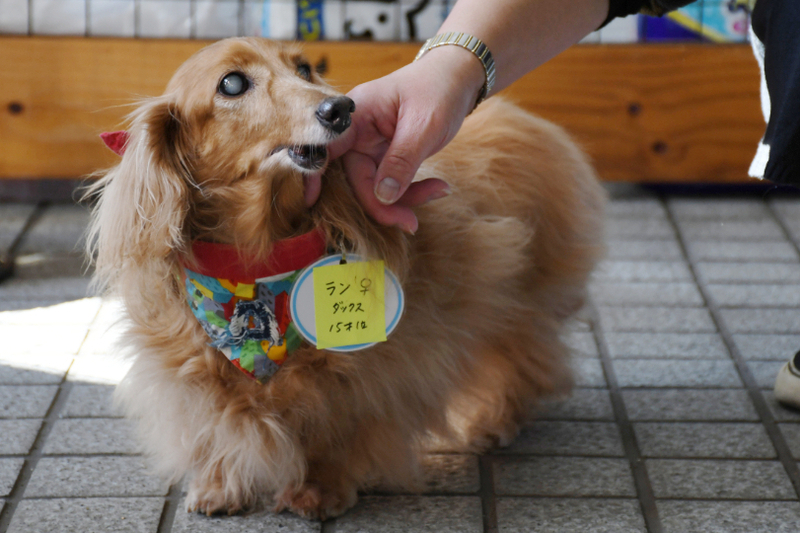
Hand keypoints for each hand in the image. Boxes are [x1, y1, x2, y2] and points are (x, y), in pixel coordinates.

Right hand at [325, 46, 485, 232]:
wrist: (458, 79)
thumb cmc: (438, 89)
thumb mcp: (423, 126)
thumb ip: (401, 161)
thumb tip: (382, 197)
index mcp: (355, 116)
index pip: (326, 148)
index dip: (315, 175)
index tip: (311, 202)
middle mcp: (356, 133)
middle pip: (354, 178)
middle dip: (382, 203)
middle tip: (411, 222)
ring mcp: (370, 146)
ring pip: (374, 187)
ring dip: (404, 199)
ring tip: (440, 191)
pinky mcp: (384, 157)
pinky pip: (389, 184)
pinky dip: (411, 191)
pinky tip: (438, 187)